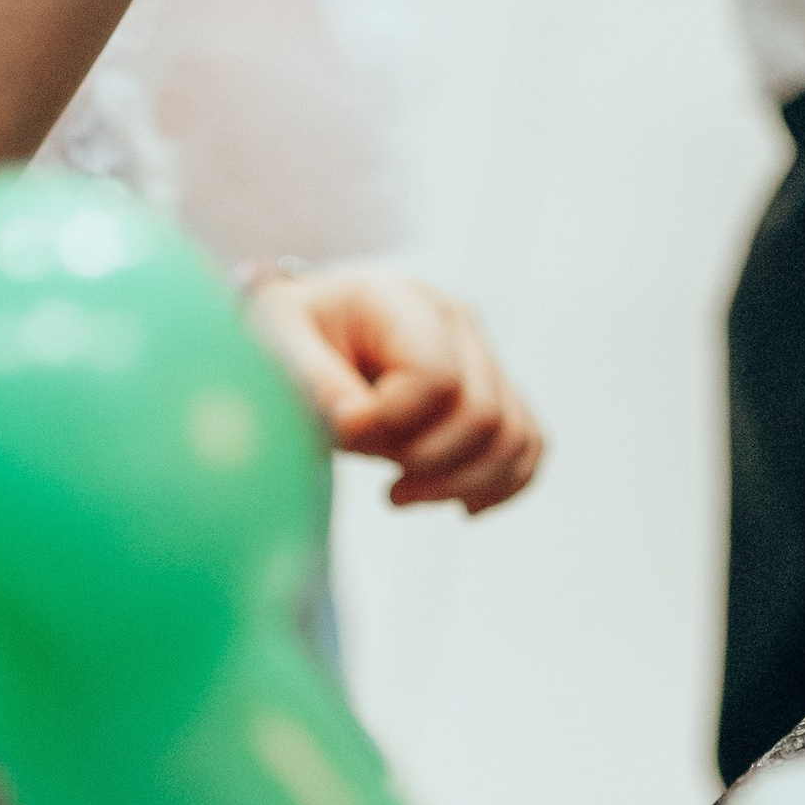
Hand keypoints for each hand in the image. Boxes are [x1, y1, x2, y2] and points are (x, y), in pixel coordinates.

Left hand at [249, 264, 545, 512]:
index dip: (392, 422)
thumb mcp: (277, 346)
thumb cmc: (286, 335)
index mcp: (400, 298)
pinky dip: (502, 484)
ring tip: (399, 494)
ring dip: (461, 483)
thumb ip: (316, 383)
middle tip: (380, 484)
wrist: (305, 328)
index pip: (433, 376)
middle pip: (481, 413)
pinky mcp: (493, 389)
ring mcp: (481, 353)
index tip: (346, 436)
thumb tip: (359, 424)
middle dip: (428, 464)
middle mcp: (455, 319)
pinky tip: (459, 507)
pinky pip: (527, 443)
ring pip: (512, 434)